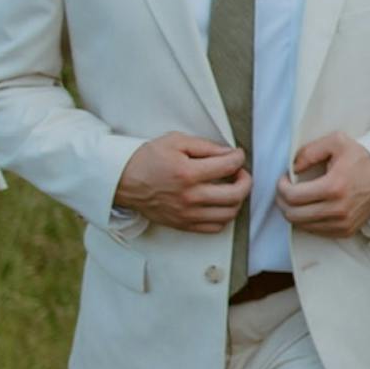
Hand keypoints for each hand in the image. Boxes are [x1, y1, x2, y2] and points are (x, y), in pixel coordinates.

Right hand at [113, 132, 247, 232]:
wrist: (123, 182)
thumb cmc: (148, 159)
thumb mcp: (175, 141)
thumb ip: (206, 146)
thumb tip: (230, 153)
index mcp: (188, 173)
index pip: (229, 166)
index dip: (239, 158)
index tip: (237, 155)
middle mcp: (190, 197)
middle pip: (236, 194)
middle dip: (246, 180)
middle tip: (240, 172)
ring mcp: (187, 214)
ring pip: (229, 213)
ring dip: (237, 199)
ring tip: (231, 187)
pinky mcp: (183, 224)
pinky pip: (215, 227)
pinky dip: (224, 215)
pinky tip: (220, 203)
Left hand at [280, 133, 369, 237]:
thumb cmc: (362, 157)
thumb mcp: (337, 142)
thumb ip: (310, 151)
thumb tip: (293, 168)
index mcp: (334, 187)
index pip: (292, 196)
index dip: (280, 187)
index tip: (284, 178)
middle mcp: (338, 210)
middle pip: (292, 215)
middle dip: (282, 201)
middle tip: (285, 189)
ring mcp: (343, 223)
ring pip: (301, 225)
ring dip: (293, 211)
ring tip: (297, 197)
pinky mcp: (347, 231)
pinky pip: (315, 231)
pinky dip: (307, 220)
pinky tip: (311, 206)